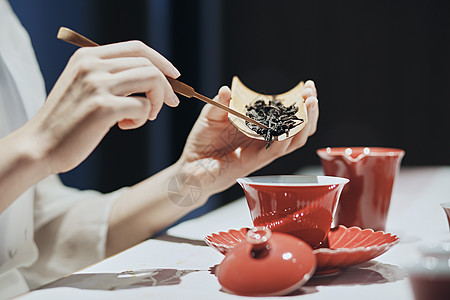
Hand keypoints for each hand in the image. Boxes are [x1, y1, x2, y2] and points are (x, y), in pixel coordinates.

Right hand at [25, 41, 179, 173]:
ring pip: (151, 80)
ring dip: (156, 101)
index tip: (174, 76)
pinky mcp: (103, 107)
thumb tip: (152, 77)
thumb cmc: (68, 121)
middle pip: (148, 65)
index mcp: (88, 56)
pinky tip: (124, 126)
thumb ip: (110, 76)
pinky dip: (142, 118)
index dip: (161, 61)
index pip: (137, 48)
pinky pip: (143, 106)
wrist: (39, 146)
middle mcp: (92, 65)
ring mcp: (97, 85)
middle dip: (166, 86)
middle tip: (169, 104)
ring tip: (144, 117)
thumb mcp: (83, 86)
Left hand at [177, 80, 318, 198]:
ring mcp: (261, 151)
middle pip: (297, 128)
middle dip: (309, 110)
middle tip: (311, 92)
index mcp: (257, 126)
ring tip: (310, 104)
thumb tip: (227, 90)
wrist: (190, 166)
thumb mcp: (210, 116)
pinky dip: (285, 140)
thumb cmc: (202, 141)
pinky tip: (292, 128)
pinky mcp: (254, 162)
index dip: (300, 102)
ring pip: (293, 140)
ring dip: (304, 123)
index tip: (307, 87)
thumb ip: (219, 104)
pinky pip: (275, 152)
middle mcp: (264, 139)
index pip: (286, 115)